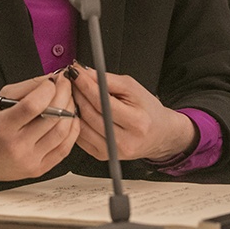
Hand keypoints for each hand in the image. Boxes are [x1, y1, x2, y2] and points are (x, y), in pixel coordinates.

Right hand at [0, 72, 79, 183]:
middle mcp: (16, 146)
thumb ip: (26, 87)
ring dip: (71, 110)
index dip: (48, 89)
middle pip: (52, 117)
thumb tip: (51, 78)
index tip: (52, 81)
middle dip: (64, 94)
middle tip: (65, 84)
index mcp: (2, 127)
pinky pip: (65, 148)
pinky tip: (70, 118)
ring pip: (62, 132)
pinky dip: (72, 130)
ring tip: (68, 99)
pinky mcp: (39, 170)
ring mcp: (29, 160)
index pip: (32, 106)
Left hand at [69, 64, 195, 161]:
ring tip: (74, 93)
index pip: (103, 102)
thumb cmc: (147, 110)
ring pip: (82, 126)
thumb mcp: (134, 88)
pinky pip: (80, 137)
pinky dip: (76, 122)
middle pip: (90, 114)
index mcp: (136, 122)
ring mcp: (112, 151)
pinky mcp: (102, 156)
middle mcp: (125, 141)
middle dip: (77, 93)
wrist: (159, 133)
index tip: (75, 73)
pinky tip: (78, 110)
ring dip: (73, 107)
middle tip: (71, 80)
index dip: (86, 85)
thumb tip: (86, 74)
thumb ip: (109, 80)